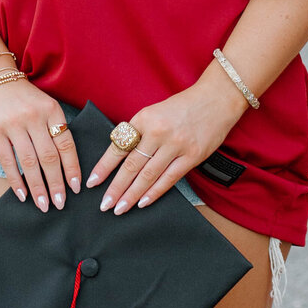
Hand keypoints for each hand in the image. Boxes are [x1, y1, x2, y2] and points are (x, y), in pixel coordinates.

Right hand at [0, 78, 81, 212]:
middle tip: (60, 204)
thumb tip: (66, 166)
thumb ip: (55, 129)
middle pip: (49, 157)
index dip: (72, 168)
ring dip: (38, 187)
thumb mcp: (45, 106)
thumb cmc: (25, 98)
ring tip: (43, 205)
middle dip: (56, 184)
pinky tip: (22, 195)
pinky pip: (7, 161)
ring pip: (29, 162)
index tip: (77, 188)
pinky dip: (16, 180)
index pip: (66, 144)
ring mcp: (13, 124)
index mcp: (51, 110)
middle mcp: (33, 117)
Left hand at [85, 75, 245, 213]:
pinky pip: (169, 178)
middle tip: (104, 204)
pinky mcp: (192, 155)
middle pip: (131, 165)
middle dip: (116, 187)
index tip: (92, 182)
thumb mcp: (154, 112)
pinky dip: (155, 192)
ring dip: (132, 195)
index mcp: (144, 118)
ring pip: (148, 175)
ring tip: (120, 208)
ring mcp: (176, 144)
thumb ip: (139, 132)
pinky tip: (143, 202)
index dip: (104, 167)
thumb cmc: (182, 106)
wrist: (216, 99)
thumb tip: (120, 157)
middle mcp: (158, 132)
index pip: (118, 147)